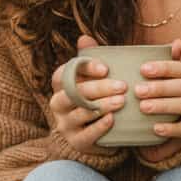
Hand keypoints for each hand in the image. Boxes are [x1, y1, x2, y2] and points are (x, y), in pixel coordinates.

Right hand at [49, 34, 126, 155]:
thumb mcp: (95, 79)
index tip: (106, 68)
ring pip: (80, 113)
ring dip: (102, 106)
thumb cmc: (98, 99)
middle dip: (99, 88)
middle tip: (123, 86)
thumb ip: (90, 58)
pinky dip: (100, 126)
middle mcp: (58, 104)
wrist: (102, 134)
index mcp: (61, 86)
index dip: (84, 69)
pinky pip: (86, 134)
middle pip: (74, 93)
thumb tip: (84, 38)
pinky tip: (113, 119)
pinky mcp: (76, 142)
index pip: (64, 73)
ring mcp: (65, 124)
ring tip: (121, 101)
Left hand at [134, 38, 180, 162]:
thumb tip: (178, 42)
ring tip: (143, 107)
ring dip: (163, 105)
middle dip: (159, 87)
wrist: (176, 128)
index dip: (163, 68)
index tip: (142, 69)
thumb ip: (167, 63)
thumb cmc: (166, 99)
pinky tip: (155, 128)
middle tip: (138, 90)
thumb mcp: (166, 80)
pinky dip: (170, 128)